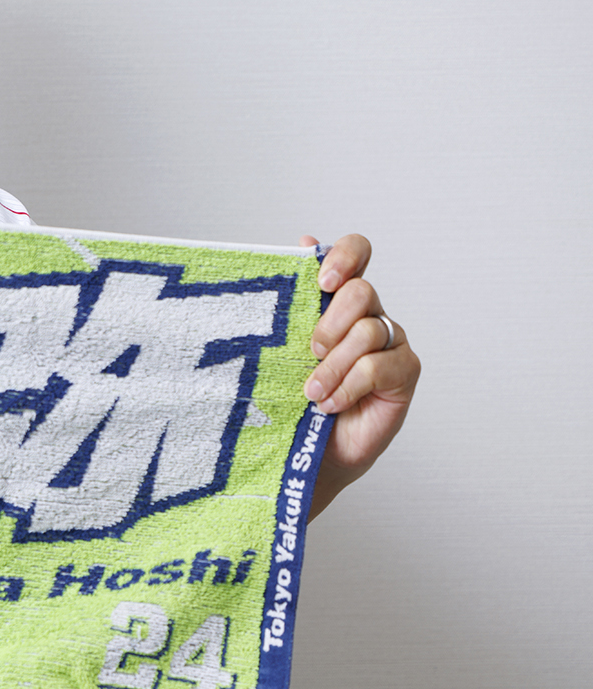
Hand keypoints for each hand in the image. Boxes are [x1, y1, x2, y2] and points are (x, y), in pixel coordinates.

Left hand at [298, 234, 419, 518]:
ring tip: (311, 391)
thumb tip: (303, 239)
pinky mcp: (403, 372)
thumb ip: (296, 299)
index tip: (321, 282)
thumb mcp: (285, 346)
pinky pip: (379, 367)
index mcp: (339, 299)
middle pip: (362, 291)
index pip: (356, 253)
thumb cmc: (295, 394)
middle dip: (331, 320)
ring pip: (368, 331)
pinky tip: (331, 403)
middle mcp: (370, 314)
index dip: (345, 257)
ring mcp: (391, 342)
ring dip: (333, 364)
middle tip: (310, 349)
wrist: (311, 449)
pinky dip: (349, 385)